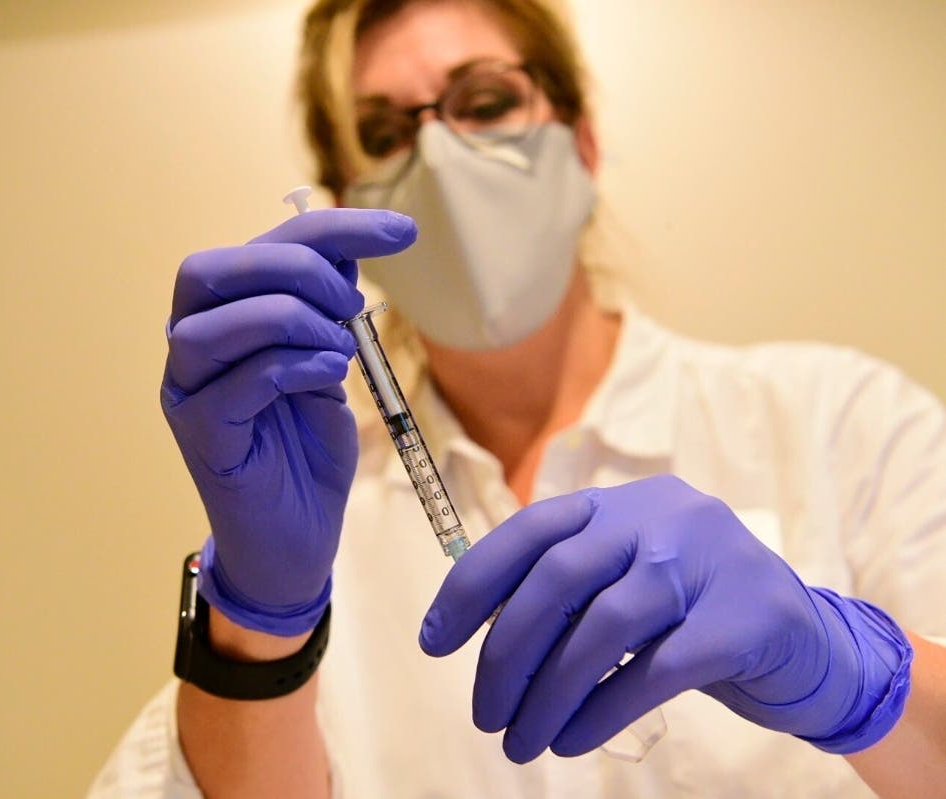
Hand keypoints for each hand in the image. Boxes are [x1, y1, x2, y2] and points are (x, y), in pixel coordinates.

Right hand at [162, 208, 416, 635]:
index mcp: (223, 319)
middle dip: (295, 268)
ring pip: (215, 322)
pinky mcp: (200, 437)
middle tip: (352, 304)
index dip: (332, 227)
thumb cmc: (307, 453)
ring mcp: (187, 392)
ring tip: (339, 349)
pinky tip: (328, 376)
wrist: (296, 540)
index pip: (263, 248)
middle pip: (213, 269)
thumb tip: (345, 255)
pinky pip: (238, 381)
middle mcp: (192, 348)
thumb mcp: (327, 367)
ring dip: (293, 320)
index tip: (403, 232)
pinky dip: (292, 365)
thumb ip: (325, 314)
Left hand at [419, 474, 911, 760]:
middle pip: (558, 579)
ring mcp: (707, 561)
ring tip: (521, 742)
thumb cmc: (693, 613)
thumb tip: (481, 635)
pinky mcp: (745, 619)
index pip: (528, 531)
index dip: (472, 586)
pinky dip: (602, 710)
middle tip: (483, 714)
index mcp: (619, 503)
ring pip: (603, 628)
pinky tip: (572, 739)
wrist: (811, 643)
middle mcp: (660, 516)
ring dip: (548, 694)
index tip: (433, 643)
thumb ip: (569, 589)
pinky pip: (654, 670)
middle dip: (506, 653)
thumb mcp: (627, 579)